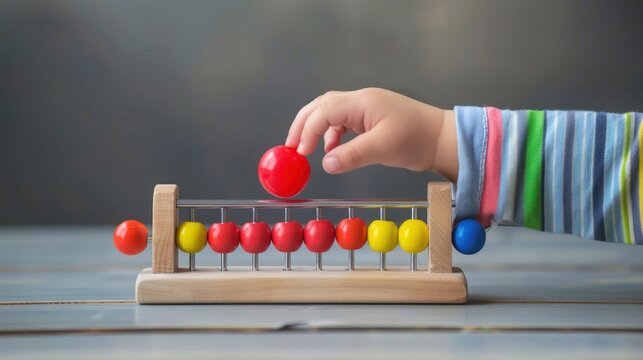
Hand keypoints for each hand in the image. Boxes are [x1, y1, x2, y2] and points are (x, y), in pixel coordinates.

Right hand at [285, 88, 457, 181]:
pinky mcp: (369, 119)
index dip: (308, 130)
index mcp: (362, 102)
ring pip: (330, 112)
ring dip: (316, 129)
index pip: (324, 111)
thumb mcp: (383, 148)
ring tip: (309, 149)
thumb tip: (325, 164)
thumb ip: (352, 155)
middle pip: (321, 105)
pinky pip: (342, 122)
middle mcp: (360, 101)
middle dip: (303, 124)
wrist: (440, 138)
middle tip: (291, 146)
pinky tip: (333, 150)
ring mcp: (365, 108)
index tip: (300, 152)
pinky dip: (332, 134)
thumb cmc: (416, 139)